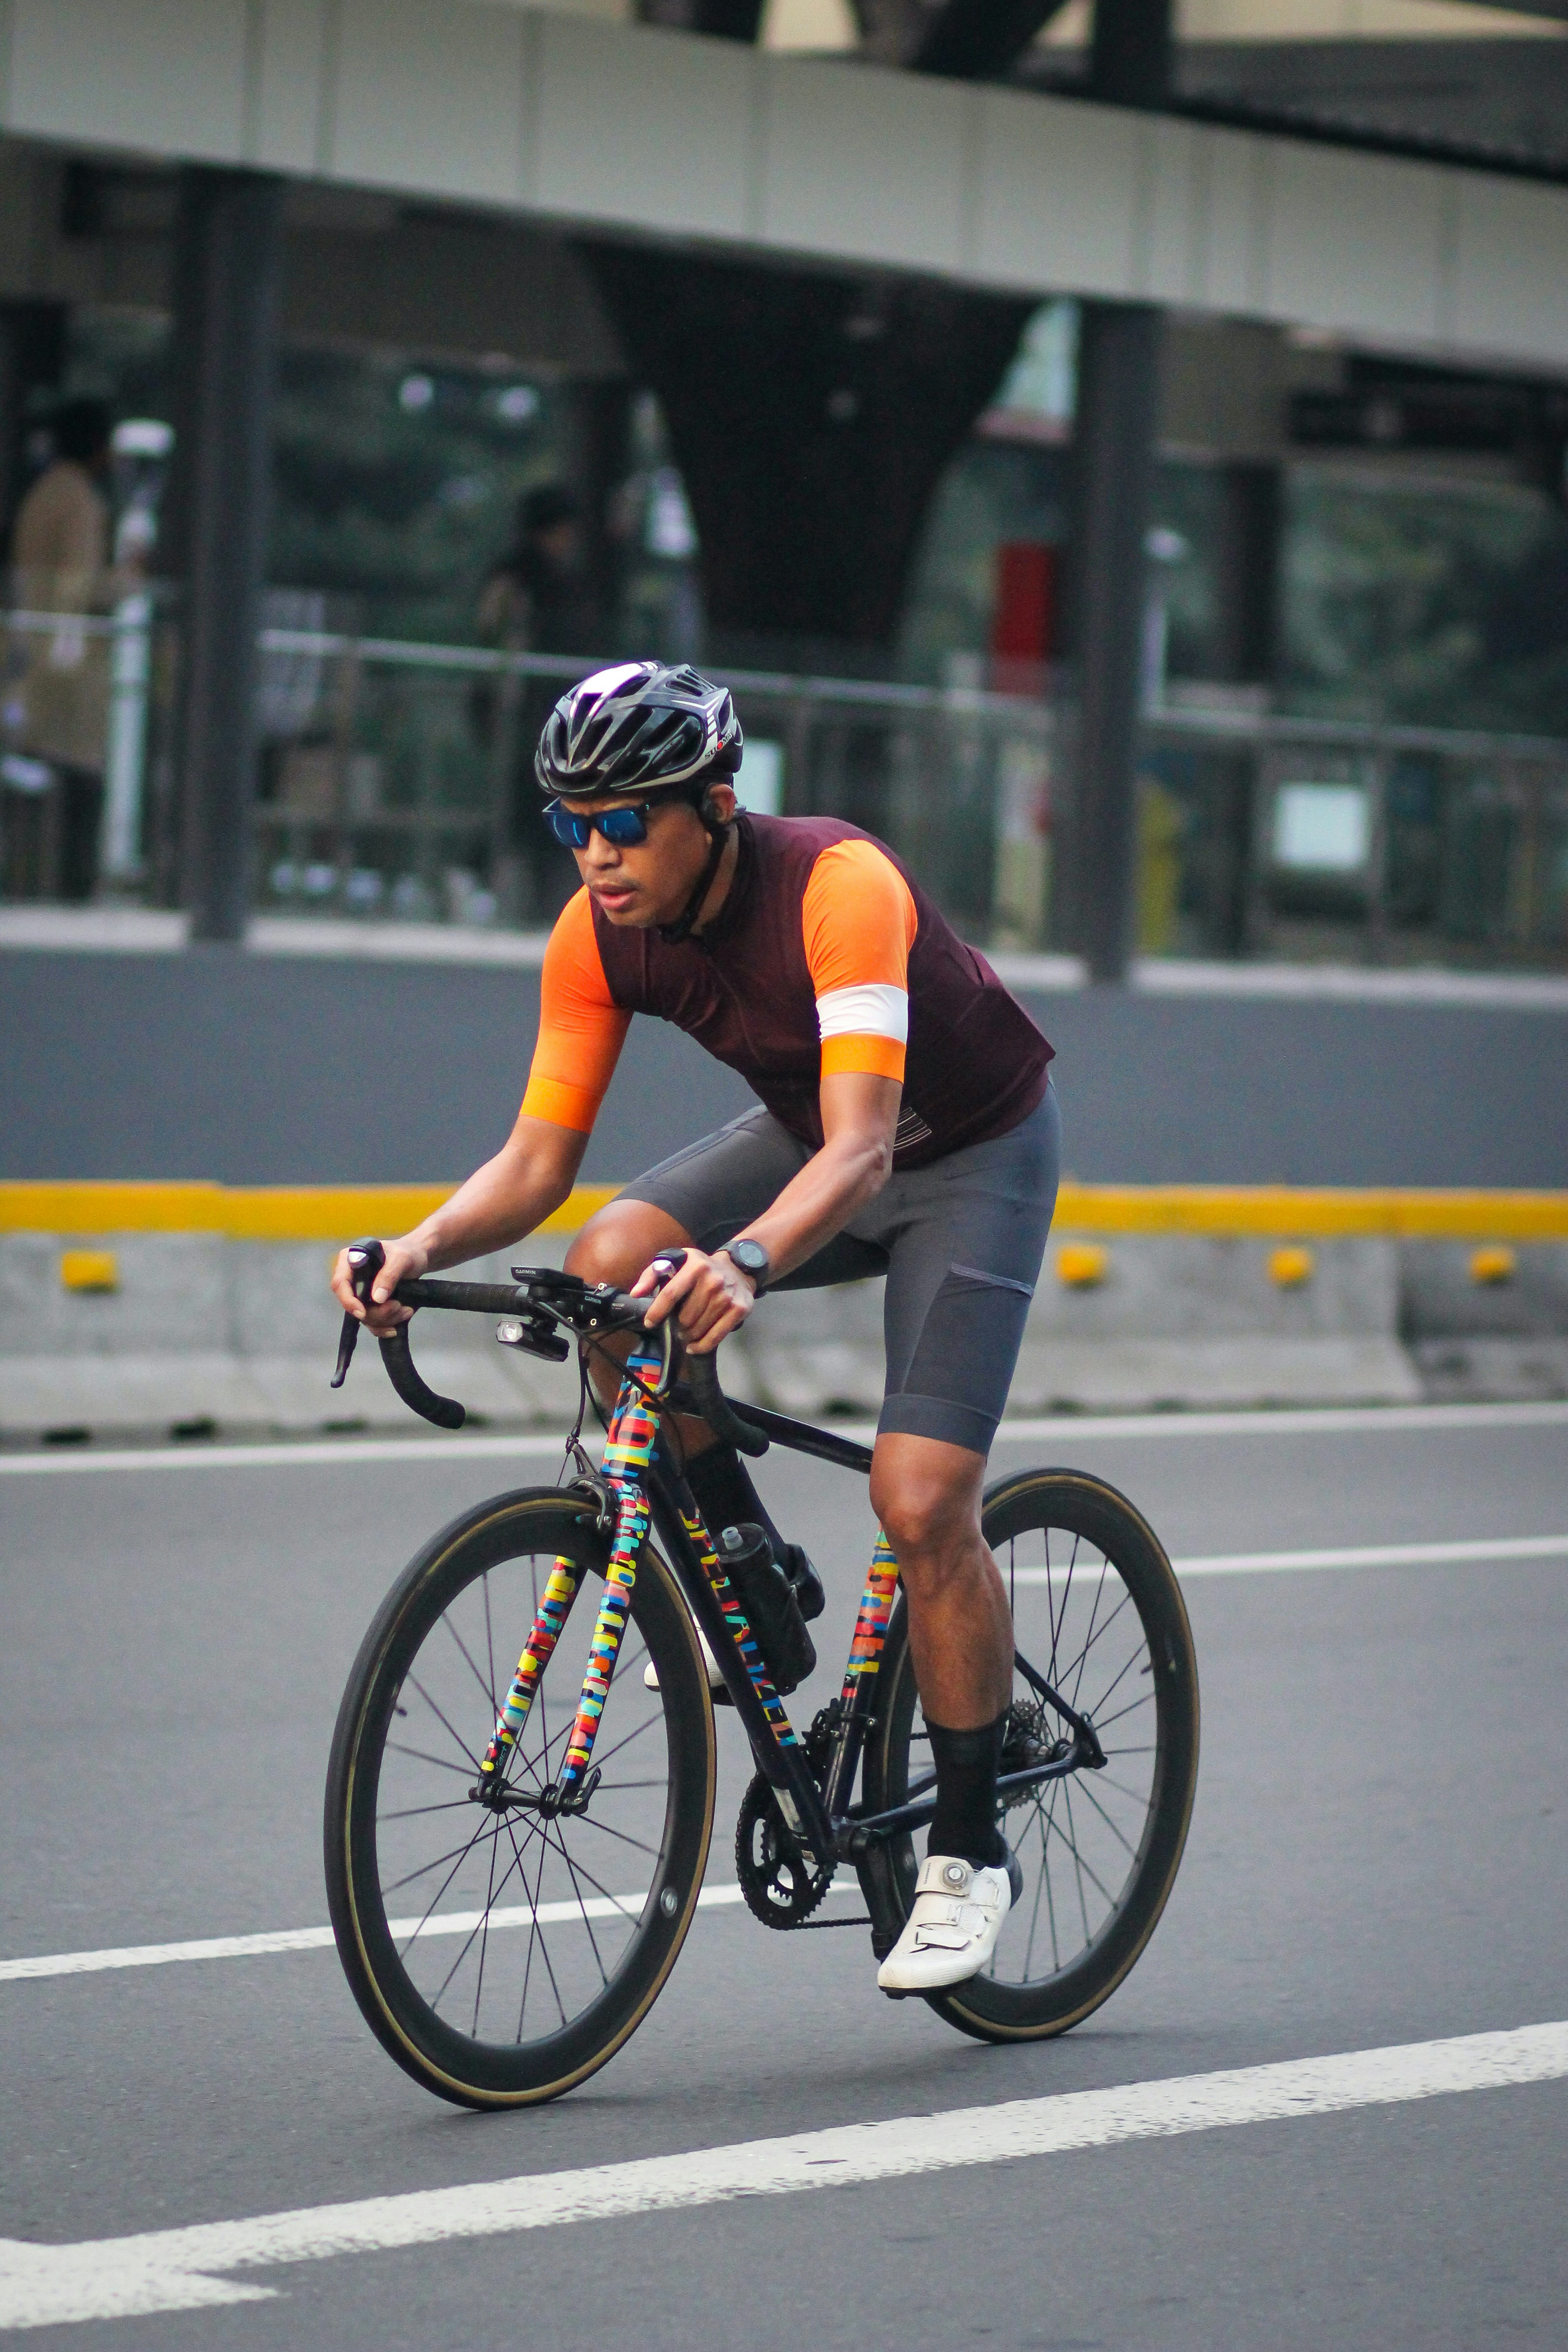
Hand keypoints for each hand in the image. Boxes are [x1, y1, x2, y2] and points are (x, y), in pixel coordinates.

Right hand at [329, 1236, 428, 1333]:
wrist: (418, 1260)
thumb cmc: (407, 1253)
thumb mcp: (402, 1259)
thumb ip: (389, 1275)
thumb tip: (377, 1299)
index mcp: (350, 1260)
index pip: (339, 1283)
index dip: (348, 1300)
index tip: (362, 1313)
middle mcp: (352, 1279)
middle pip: (353, 1306)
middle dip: (377, 1312)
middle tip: (398, 1306)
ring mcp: (361, 1295)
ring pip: (366, 1318)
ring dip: (387, 1318)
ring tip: (407, 1309)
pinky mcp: (371, 1306)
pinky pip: (374, 1324)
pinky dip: (388, 1325)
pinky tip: (402, 1316)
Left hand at [630, 1246, 754, 1355]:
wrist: (738, 1269)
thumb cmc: (701, 1268)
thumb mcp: (677, 1261)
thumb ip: (653, 1275)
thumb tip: (636, 1293)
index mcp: (695, 1266)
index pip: (671, 1294)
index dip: (657, 1311)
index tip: (649, 1322)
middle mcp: (713, 1281)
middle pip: (684, 1317)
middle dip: (676, 1325)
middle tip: (676, 1325)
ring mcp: (727, 1297)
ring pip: (697, 1329)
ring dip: (687, 1335)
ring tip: (685, 1332)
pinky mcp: (739, 1310)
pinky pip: (715, 1337)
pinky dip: (701, 1346)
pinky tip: (693, 1346)